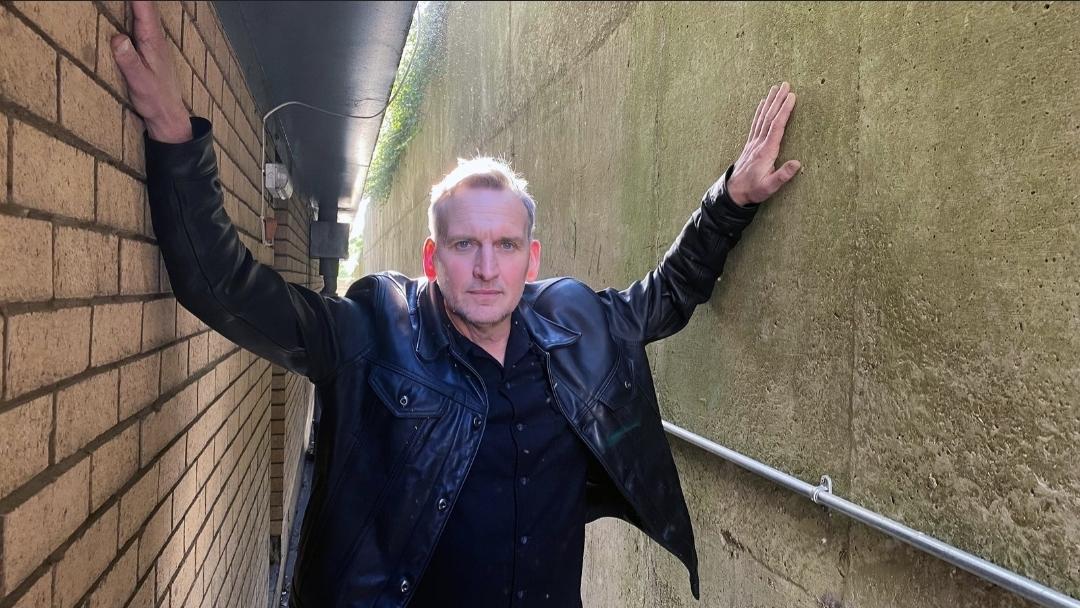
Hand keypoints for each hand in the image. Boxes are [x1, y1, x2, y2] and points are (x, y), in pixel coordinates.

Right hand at [110, 1, 191, 142]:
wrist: (168, 114)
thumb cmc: (155, 99)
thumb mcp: (139, 82)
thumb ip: (129, 61)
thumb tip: (118, 39)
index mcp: (153, 41)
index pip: (144, 8)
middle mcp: (155, 38)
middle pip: (145, 7)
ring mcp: (154, 43)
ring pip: (145, 15)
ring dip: (137, 4)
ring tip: (125, 1)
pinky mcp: (150, 50)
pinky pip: (142, 25)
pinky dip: (136, 13)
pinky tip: (129, 12)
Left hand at [727, 82, 800, 205]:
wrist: (734, 192)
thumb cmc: (753, 190)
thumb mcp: (769, 187)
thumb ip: (782, 175)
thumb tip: (797, 163)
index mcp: (766, 151)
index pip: (777, 126)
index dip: (784, 111)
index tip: (792, 96)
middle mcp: (759, 143)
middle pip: (769, 117)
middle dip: (778, 100)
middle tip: (785, 84)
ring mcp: (753, 143)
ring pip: (762, 118)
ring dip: (769, 102)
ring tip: (775, 88)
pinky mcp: (750, 144)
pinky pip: (756, 124)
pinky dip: (760, 112)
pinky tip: (762, 103)